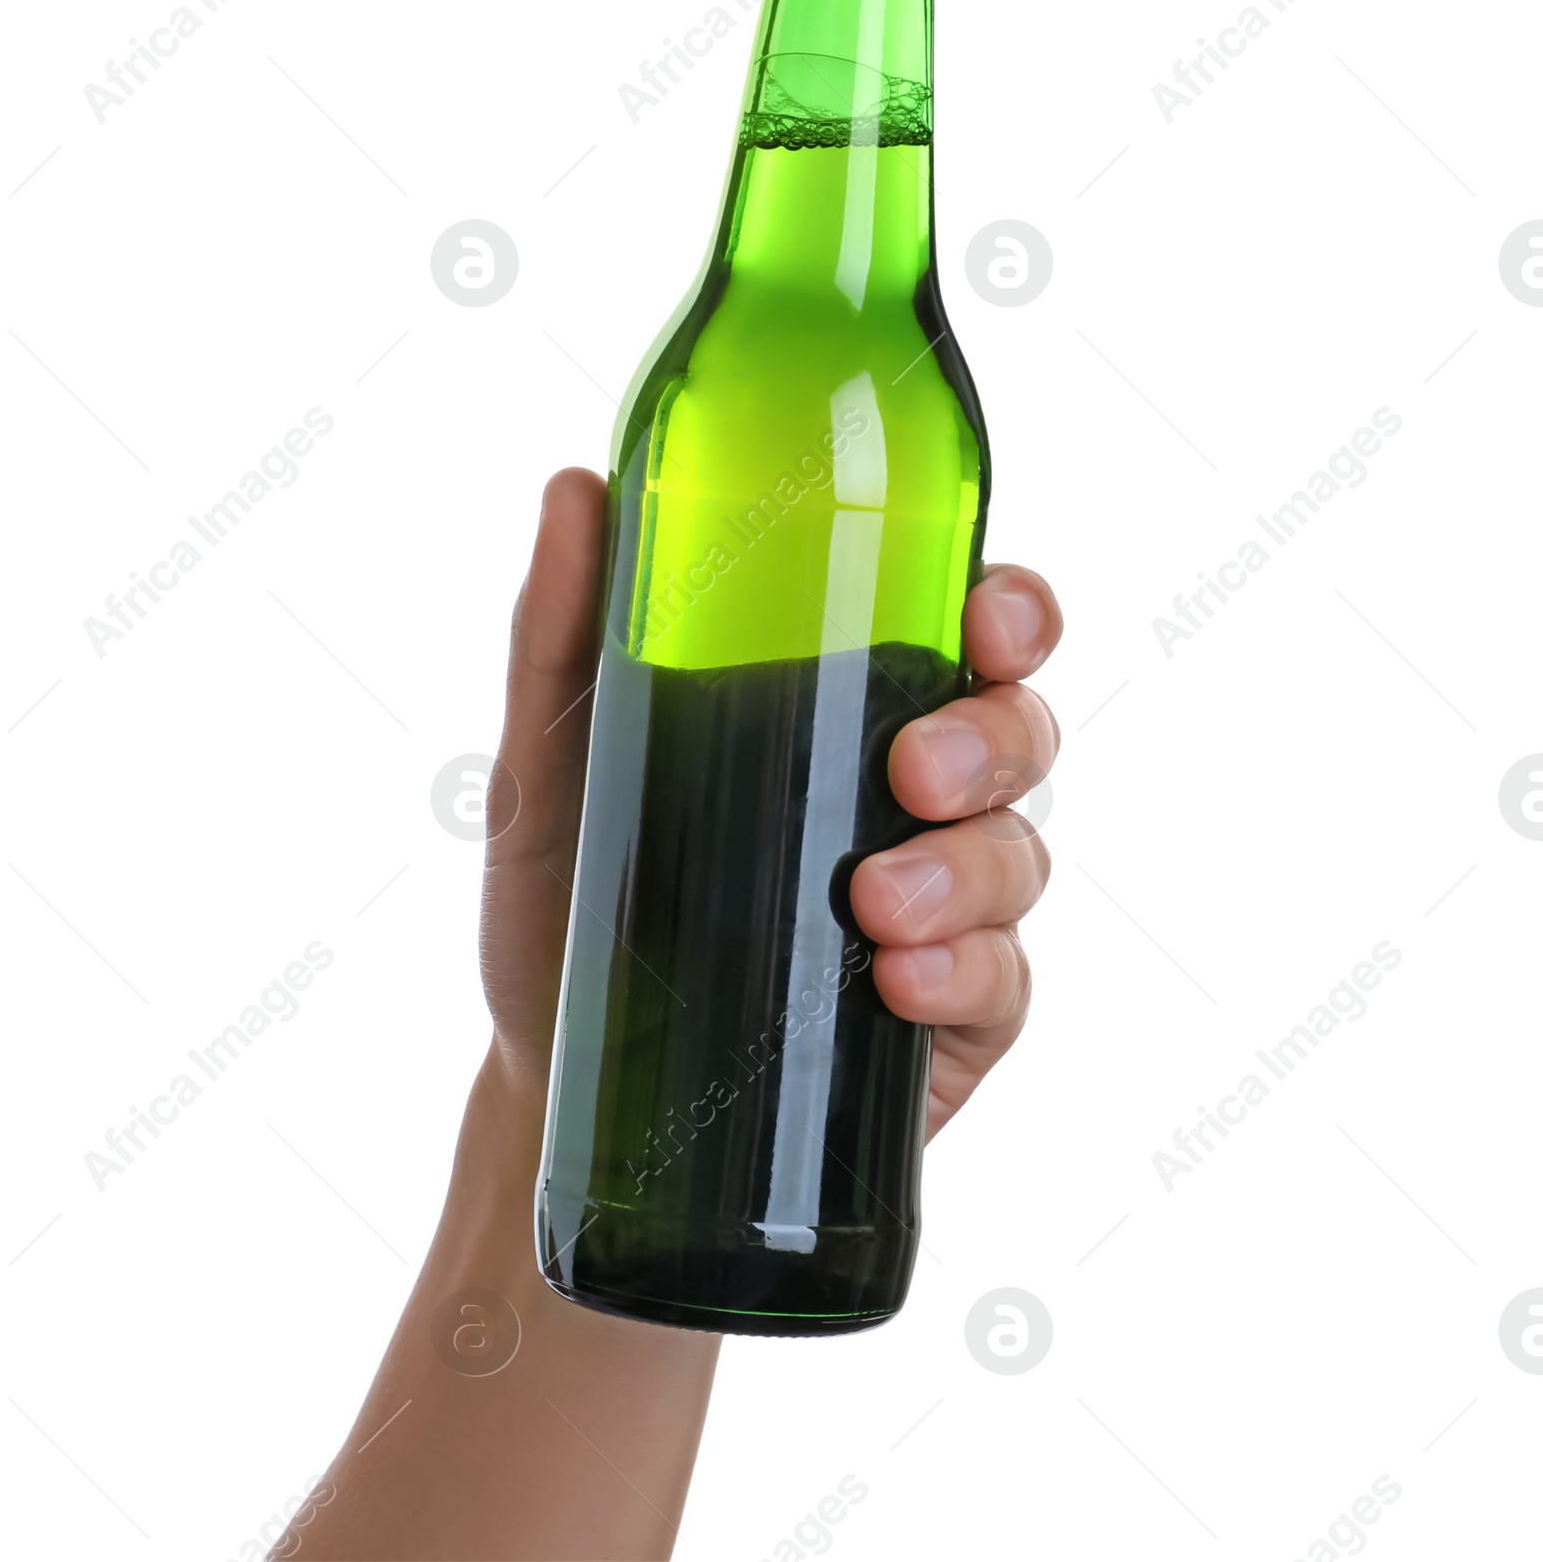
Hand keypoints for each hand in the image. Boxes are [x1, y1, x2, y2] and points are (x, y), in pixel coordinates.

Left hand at [481, 470, 1060, 1137]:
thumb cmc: (571, 899)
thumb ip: (562, 636)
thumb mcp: (548, 770)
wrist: (557, 1082)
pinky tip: (902, 984)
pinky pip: (1003, 981)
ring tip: (876, 908)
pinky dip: (966, 973)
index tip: (987, 619)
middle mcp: (909, 794)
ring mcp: (939, 905)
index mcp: (842, 707)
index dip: (1011, 611)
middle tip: (915, 770)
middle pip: (1021, 731)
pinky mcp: (946, 1015)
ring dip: (970, 868)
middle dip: (993, 739)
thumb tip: (575, 486)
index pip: (966, 632)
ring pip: (1019, 854)